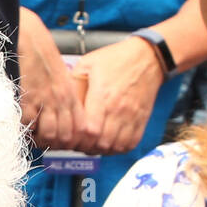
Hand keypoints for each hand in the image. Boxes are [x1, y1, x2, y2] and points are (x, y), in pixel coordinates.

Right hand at [17, 6, 87, 150]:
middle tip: (44, 141)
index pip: (79, 127)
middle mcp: (60, 99)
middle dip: (55, 144)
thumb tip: (57, 115)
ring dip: (39, 140)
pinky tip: (20, 127)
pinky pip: (28, 127)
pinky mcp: (26, 101)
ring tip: (32, 136)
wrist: (26, 36)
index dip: (71, 140)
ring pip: (49, 136)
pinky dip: (24, 131)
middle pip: (66, 136)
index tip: (60, 142)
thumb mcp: (58, 74)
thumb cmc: (39, 52)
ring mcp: (44, 101)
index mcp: (70, 92)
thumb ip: (61, 94)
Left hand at [72, 37, 163, 154]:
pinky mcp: (141, 120)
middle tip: (80, 142)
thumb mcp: (89, 63)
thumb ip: (73, 82)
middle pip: (101, 142)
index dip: (78, 139)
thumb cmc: (117, 59)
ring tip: (93, 144)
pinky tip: (109, 143)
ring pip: (115, 147)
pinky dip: (118, 148)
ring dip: (101, 149)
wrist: (149, 57)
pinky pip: (130, 144)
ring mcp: (131, 115)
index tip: (72, 137)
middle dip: (87, 147)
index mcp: (102, 94)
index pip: (90, 130)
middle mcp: (118, 108)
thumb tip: (57, 97)